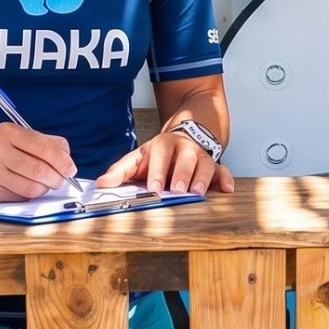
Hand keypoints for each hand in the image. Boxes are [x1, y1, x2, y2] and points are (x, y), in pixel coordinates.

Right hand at [0, 121, 75, 200]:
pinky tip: (24, 189)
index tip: (70, 169)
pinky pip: (19, 197)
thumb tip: (68, 159)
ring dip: (43, 189)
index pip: (45, 148)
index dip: (63, 161)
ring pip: (32, 187)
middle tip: (60, 181)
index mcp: (8, 132)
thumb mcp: (14, 137)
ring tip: (42, 185)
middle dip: (57, 178)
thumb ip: (42, 143)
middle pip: (41, 170)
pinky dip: (28, 196)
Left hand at [97, 128, 233, 196]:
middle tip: (177, 191)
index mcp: (163, 145)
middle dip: (181, 175)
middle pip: (185, 159)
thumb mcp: (137, 158)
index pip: (160, 156)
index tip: (154, 188)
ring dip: (202, 178)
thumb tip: (101, 184)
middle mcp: (184, 148)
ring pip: (205, 164)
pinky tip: (227, 189)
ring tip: (198, 192)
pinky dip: (226, 179)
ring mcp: (201, 156)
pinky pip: (223, 171)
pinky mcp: (214, 166)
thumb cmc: (159, 154)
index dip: (157, 171)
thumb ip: (119, 171)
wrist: (184, 136)